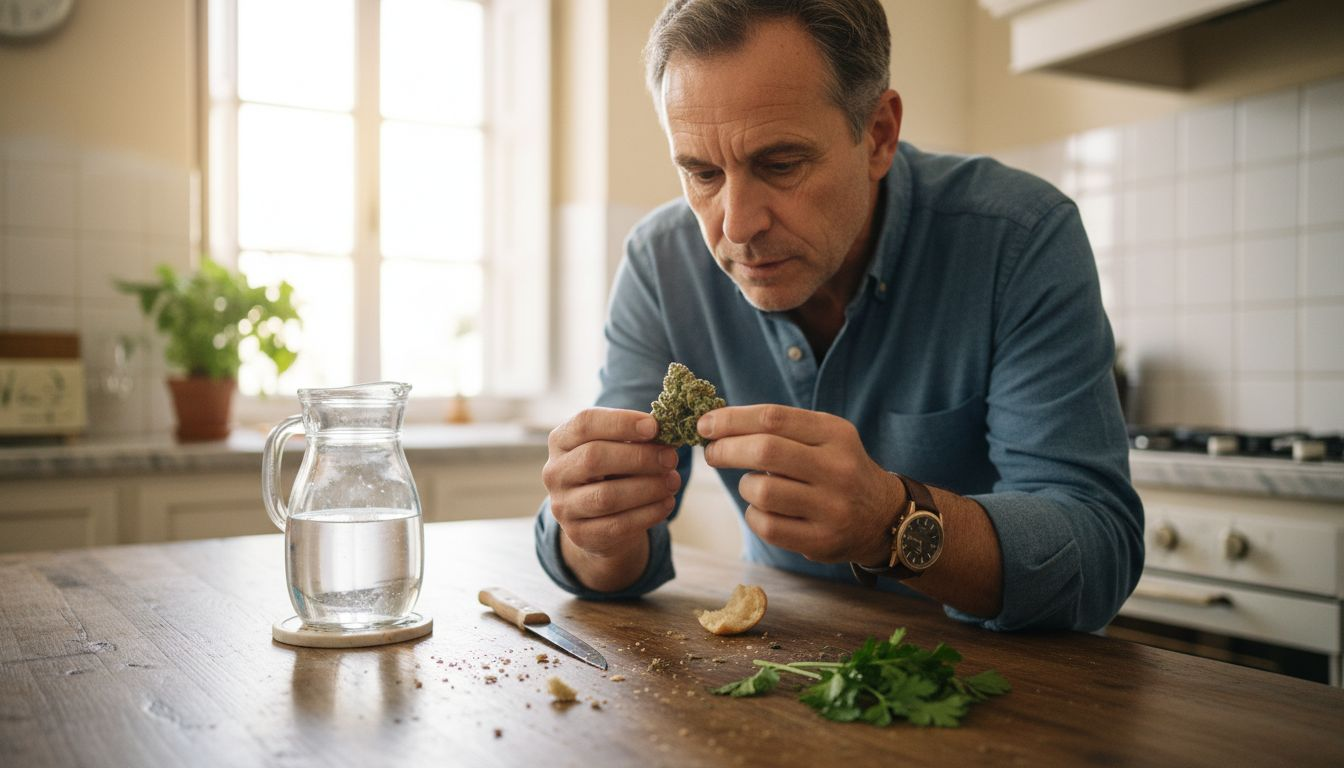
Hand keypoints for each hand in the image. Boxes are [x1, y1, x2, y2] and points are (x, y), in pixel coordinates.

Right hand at [542, 407, 681, 559]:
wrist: (599, 519)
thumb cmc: (613, 472)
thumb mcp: (617, 449)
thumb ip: (634, 439)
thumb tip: (666, 435)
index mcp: (561, 441)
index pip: (585, 423)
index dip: (621, 422)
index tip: (654, 427)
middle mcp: (555, 472)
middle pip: (593, 458)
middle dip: (639, 457)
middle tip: (670, 457)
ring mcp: (564, 506)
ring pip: (606, 496)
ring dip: (647, 487)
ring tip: (673, 481)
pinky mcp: (580, 534)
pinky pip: (617, 525)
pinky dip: (648, 513)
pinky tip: (667, 502)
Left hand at [699, 404, 903, 564]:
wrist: (881, 517)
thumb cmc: (835, 469)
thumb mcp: (823, 437)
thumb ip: (779, 428)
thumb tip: (716, 423)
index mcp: (835, 433)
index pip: (774, 417)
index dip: (732, 419)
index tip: (705, 424)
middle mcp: (838, 468)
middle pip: (765, 451)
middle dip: (726, 449)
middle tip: (712, 453)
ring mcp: (832, 507)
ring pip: (762, 491)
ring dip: (745, 486)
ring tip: (754, 485)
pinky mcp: (822, 541)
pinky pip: (767, 525)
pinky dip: (754, 514)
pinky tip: (763, 509)